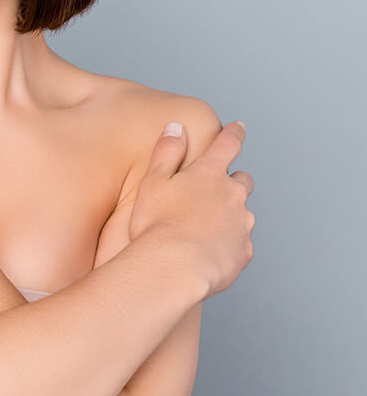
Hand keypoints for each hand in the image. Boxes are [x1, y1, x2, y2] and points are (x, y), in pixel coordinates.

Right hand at [128, 121, 254, 298]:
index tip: (239, 127)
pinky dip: (227, 245)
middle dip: (232, 182)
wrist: (173, 268)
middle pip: (242, 180)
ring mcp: (241, 225)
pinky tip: (206, 253)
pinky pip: (239, 244)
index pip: (228, 144)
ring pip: (241, 214)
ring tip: (202, 231)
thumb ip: (167, 152)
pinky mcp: (243, 252)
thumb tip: (176, 127)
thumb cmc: (156, 225)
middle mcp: (233, 195)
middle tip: (213, 191)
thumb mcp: (153, 182)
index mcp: (210, 174)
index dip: (234, 133)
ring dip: (228, 217)